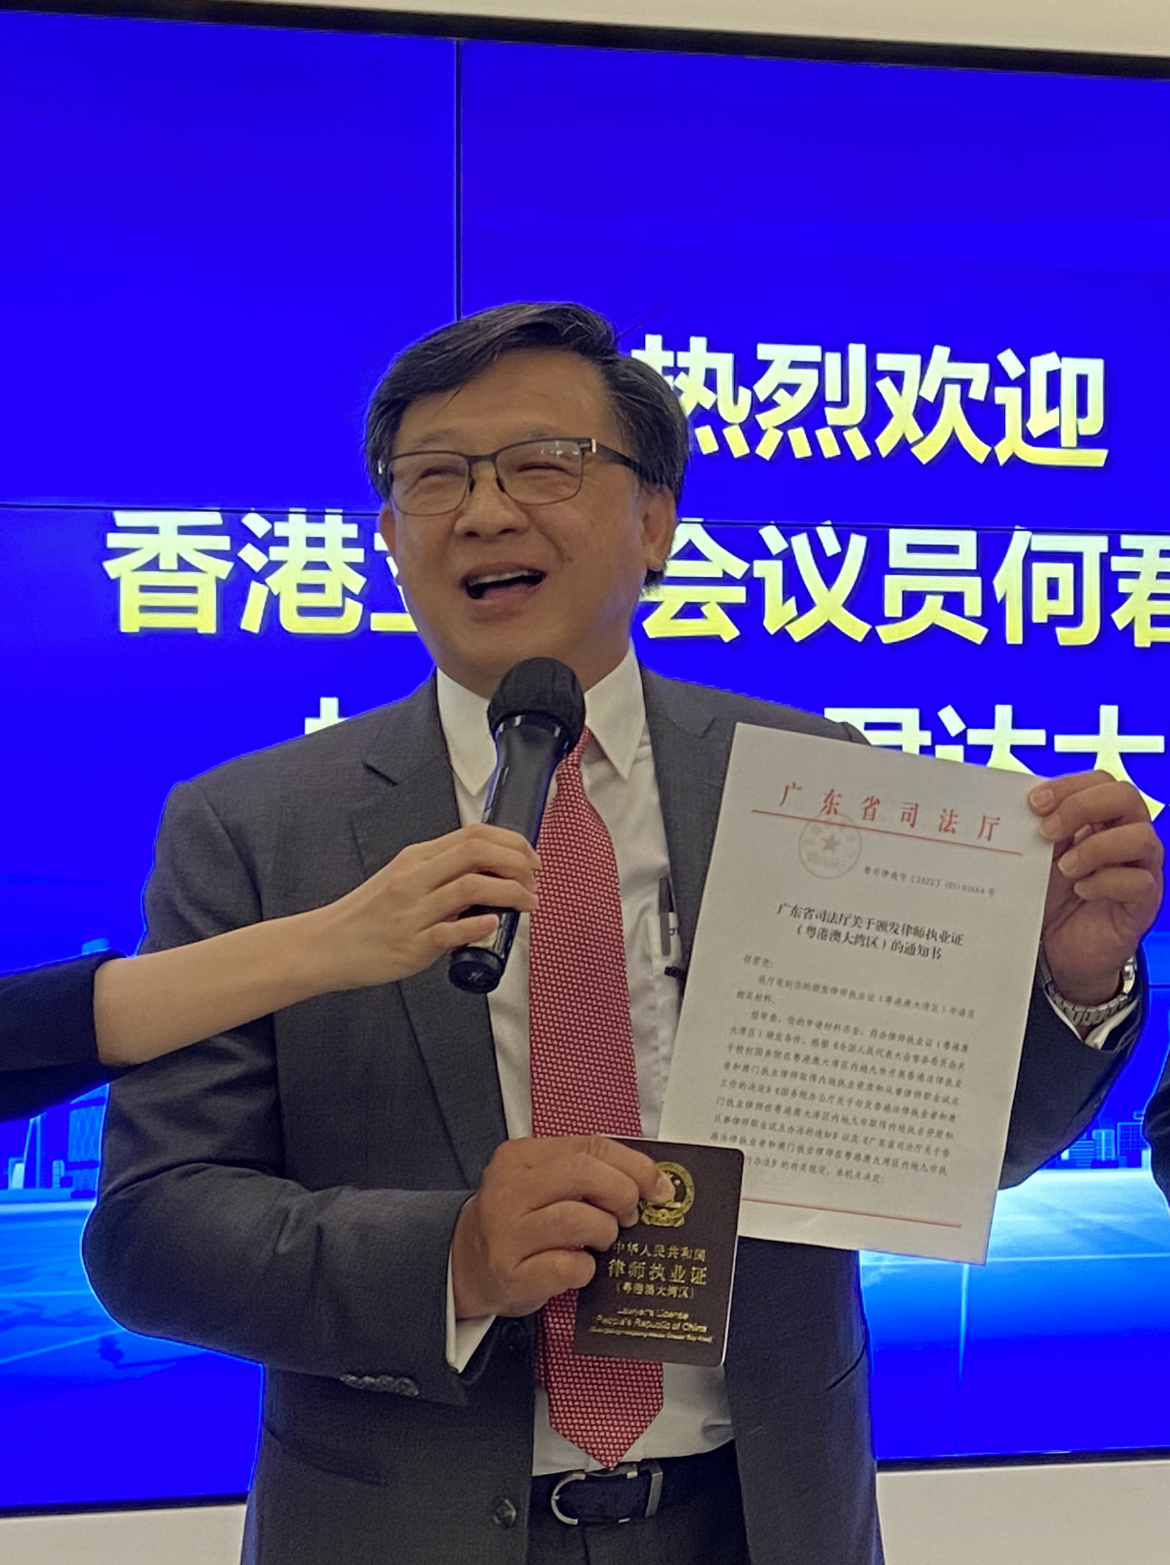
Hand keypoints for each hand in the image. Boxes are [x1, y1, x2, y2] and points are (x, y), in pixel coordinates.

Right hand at [309, 823, 539, 989]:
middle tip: (535, 879)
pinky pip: (450, 932)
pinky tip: (494, 924)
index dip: (512, 842)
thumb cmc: (368, 916)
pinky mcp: (411, 944)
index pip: (473, 835)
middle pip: (476, 853)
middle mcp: (415, 879)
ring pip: (470, 887)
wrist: (327, 944)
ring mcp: (412, 911)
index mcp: (417, 859)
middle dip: (517, 862)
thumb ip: (441, 874)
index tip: (530, 858)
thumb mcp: (404, 880)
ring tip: (528, 903)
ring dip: (510, 893)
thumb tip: (488, 876)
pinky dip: (478, 925)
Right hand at [450, 1135, 675, 1319]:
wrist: (464, 1264)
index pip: (588, 1146)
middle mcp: (508, 1190)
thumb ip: (584, 1172)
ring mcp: (506, 1232)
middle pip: (584, 1174)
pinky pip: (569, 1267)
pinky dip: (586, 1269)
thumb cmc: (516, 1222)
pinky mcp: (511, 1273)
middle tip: (630, 1215)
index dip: (634, 1165)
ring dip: (604, 1232)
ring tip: (600, 1241)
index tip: (657, 1185)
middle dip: (622, 1194)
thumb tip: (648, 1180)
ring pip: (579, 1220)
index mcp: (519, 1157)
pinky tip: (578, 1267)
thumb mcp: (540, 1182)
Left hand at [1029, 771, 1162, 1003]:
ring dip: (1096, 847)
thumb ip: (1034, 829)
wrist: (1059, 951)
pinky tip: (1082, 890)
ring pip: (1141, 837)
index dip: (1069, 786)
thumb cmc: (1052, 898)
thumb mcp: (1037, 858)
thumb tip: (1012, 803)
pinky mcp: (1143, 903)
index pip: (1099, 781)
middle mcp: (1126, 837)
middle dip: (1081, 807)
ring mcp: (1140, 869)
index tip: (1033, 803)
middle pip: (1125, 796)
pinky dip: (1106, 882)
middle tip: (1046, 832)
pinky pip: (1140, 882)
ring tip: (1064, 867)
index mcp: (1101, 819)